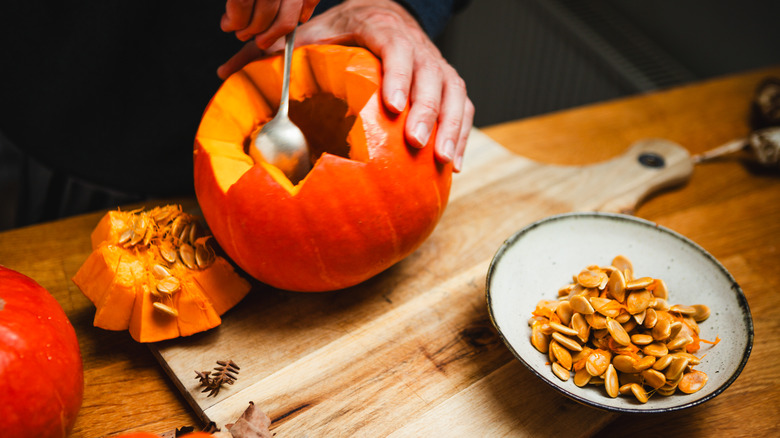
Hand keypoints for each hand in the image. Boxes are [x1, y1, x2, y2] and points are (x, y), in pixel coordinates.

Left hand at [218, 0, 472, 171]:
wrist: (384, 15)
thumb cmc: (344, 30)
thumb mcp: (310, 34)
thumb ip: (273, 53)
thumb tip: (224, 72)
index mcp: (382, 29)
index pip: (398, 48)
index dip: (401, 75)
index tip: (393, 105)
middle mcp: (417, 46)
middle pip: (432, 75)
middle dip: (428, 110)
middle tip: (416, 142)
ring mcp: (437, 66)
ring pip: (454, 94)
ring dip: (450, 128)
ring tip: (442, 160)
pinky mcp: (449, 85)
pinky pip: (464, 109)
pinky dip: (462, 135)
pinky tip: (452, 165)